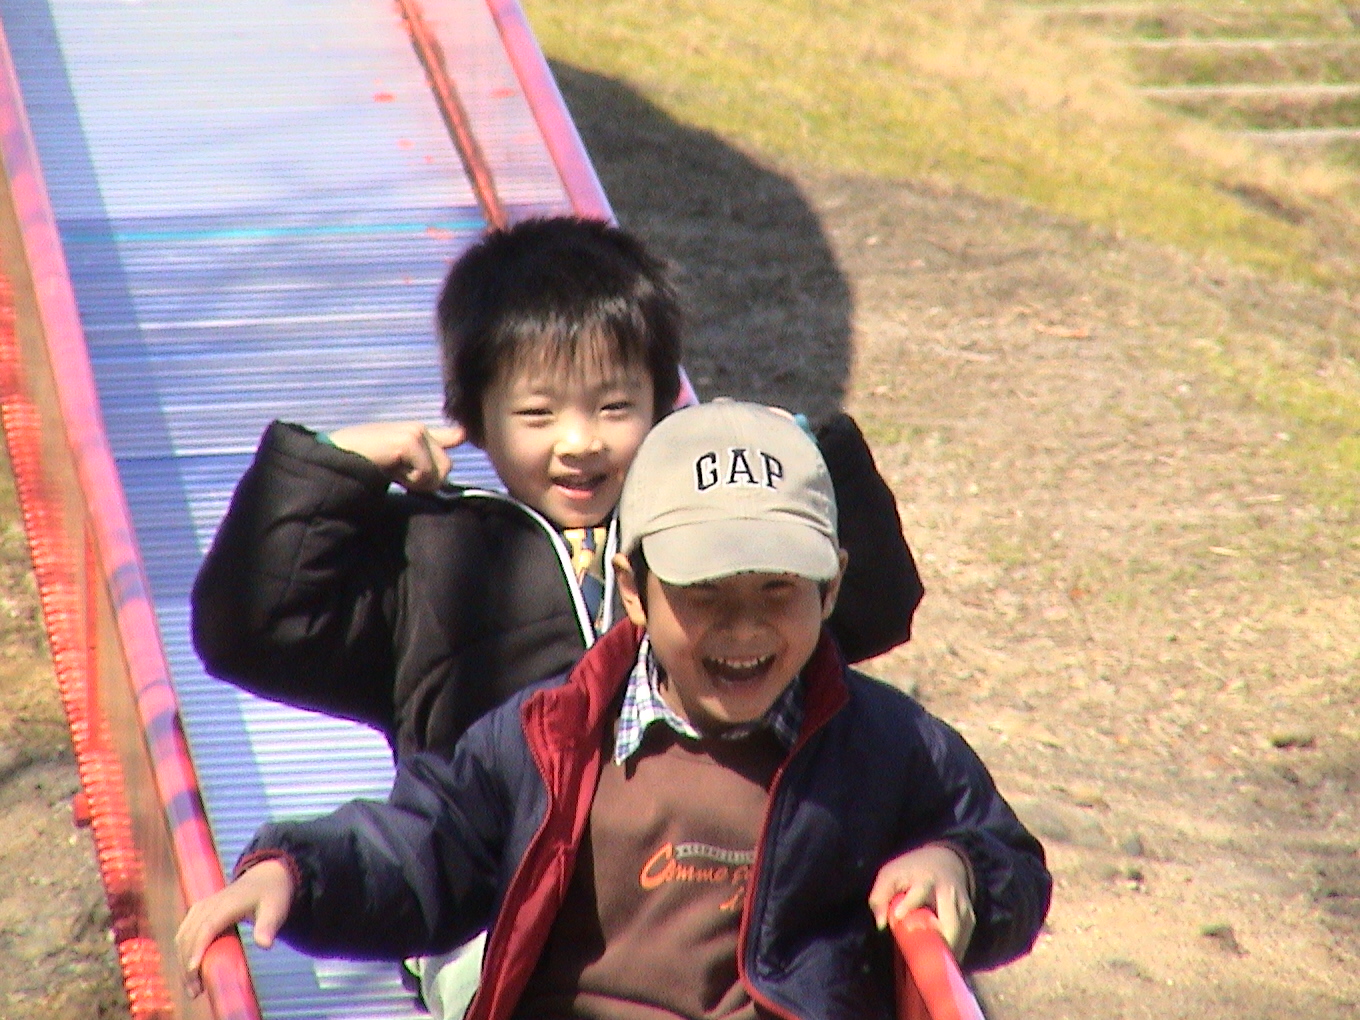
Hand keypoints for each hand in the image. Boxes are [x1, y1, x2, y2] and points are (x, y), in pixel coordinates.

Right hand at [176, 859, 294, 997]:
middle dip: (188, 964)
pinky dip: (183, 953)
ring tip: (193, 988)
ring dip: (182, 962)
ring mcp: (201, 907)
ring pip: (183, 936)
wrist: (265, 876)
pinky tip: (190, 972)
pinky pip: (184, 934)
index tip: (194, 970)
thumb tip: (265, 945)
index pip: (207, 927)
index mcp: (228, 903)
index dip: (198, 948)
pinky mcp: (198, 913)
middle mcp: (209, 904)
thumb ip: (269, 925)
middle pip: (190, 935)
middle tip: (196, 991)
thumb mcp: (276, 908)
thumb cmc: (272, 894)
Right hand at [326, 421, 465, 492]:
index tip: (457, 442)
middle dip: (426, 480)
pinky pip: (426, 474)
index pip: (452, 436)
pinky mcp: (409, 441)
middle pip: (447, 467)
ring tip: (393, 471)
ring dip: (417, 481)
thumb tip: (461, 437)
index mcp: (418, 433)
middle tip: (399, 474)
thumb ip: (428, 456)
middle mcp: (420, 429)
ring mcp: (415, 433)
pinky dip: (409, 480)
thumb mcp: (401, 463)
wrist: (337, 459)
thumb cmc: (366, 462)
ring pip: (439, 472)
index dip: (456, 441)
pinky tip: (390, 469)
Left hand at [868, 843, 974, 960]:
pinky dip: (954, 952)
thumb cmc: (911, 871)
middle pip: (951, 923)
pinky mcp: (970, 918)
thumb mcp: (891, 875)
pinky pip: (964, 940)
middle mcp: (949, 893)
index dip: (909, 903)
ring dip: (947, 953)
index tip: (898, 916)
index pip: (919, 891)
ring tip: (931, 969)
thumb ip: (880, 896)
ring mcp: (963, 906)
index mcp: (926, 879)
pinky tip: (942, 964)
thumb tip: (881, 924)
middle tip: (922, 962)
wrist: (945, 861)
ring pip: (960, 935)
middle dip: (939, 943)